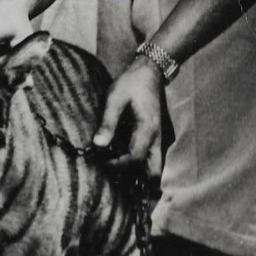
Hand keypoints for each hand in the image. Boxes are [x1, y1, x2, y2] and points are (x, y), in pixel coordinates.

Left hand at [90, 57, 166, 177]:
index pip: (134, 158)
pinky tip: (122, 164)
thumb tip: (98, 145)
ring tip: (117, 174)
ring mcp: (157, 140)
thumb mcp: (115, 98)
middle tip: (114, 175)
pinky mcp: (153, 139)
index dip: (116, 164)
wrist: (149, 73)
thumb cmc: (131, 84)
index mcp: (147, 129)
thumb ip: (108, 122)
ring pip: (154, 169)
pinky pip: (150, 161)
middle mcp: (156, 139)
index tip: (100, 161)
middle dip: (137, 181)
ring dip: (139, 177)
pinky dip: (139, 168)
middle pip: (153, 172)